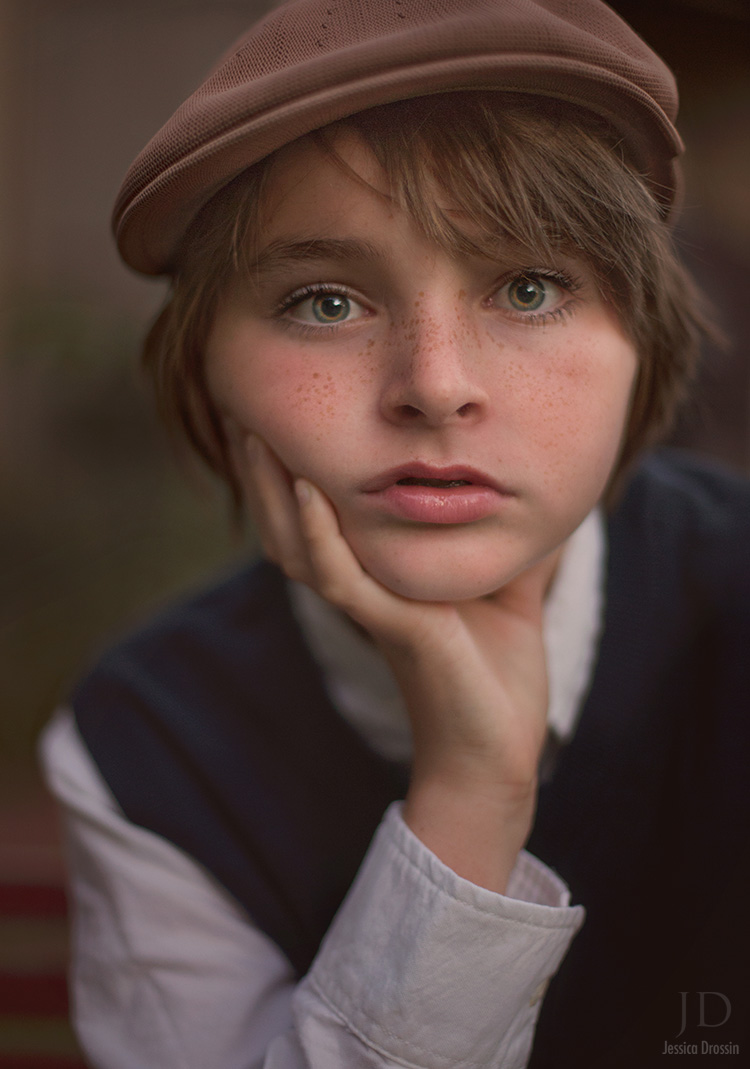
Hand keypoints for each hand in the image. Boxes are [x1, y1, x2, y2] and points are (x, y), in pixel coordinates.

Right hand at [239, 433, 555, 891]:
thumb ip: (504, 538)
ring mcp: (370, 608)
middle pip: (288, 522)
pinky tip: (306, 488)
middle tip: (244, 408)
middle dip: (262, 468)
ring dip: (271, 489)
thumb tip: (538, 490)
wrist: (498, 749)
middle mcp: (362, 587)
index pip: (320, 513)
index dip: (290, 467)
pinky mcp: (389, 628)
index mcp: (380, 574)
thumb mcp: (506, 586)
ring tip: (254, 434)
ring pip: (296, 544)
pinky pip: (338, 576)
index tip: (280, 412)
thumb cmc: (498, 674)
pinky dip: (318, 532)